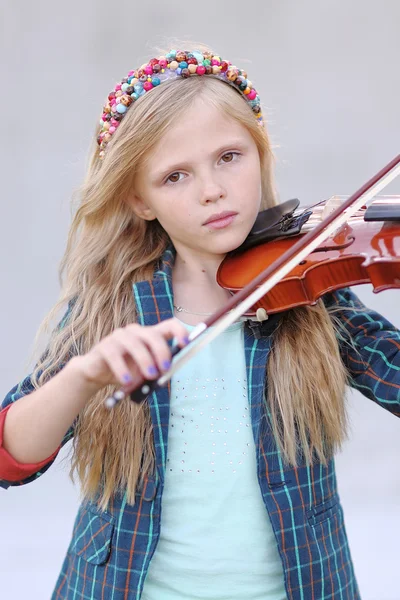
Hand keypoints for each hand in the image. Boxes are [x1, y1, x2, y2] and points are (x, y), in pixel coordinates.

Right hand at [74, 318, 188, 391]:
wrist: (97, 374)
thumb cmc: (126, 372)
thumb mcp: (145, 373)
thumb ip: (157, 370)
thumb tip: (168, 372)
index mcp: (150, 336)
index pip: (170, 325)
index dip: (180, 332)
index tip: (186, 344)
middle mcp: (136, 332)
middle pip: (153, 335)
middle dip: (161, 352)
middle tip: (164, 370)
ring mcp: (119, 337)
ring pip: (135, 344)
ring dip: (144, 361)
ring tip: (148, 377)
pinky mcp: (104, 346)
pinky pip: (115, 356)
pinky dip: (123, 370)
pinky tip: (127, 382)